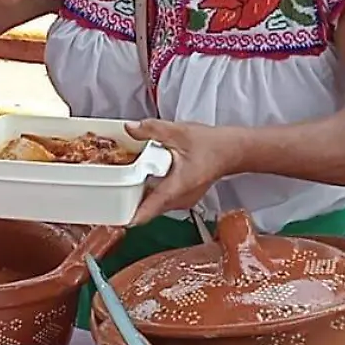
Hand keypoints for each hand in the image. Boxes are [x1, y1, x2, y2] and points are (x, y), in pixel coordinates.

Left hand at [125, 120, 242, 225]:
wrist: (232, 151)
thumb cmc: (211, 145)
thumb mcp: (178, 132)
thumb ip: (152, 129)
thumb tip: (130, 128)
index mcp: (177, 188)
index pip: (149, 210)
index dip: (129, 215)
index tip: (114, 216)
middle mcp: (179, 200)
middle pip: (147, 209)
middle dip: (128, 200)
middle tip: (112, 186)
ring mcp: (182, 202)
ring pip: (154, 206)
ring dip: (140, 195)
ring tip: (126, 179)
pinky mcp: (183, 199)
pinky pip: (162, 201)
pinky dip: (151, 192)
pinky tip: (146, 177)